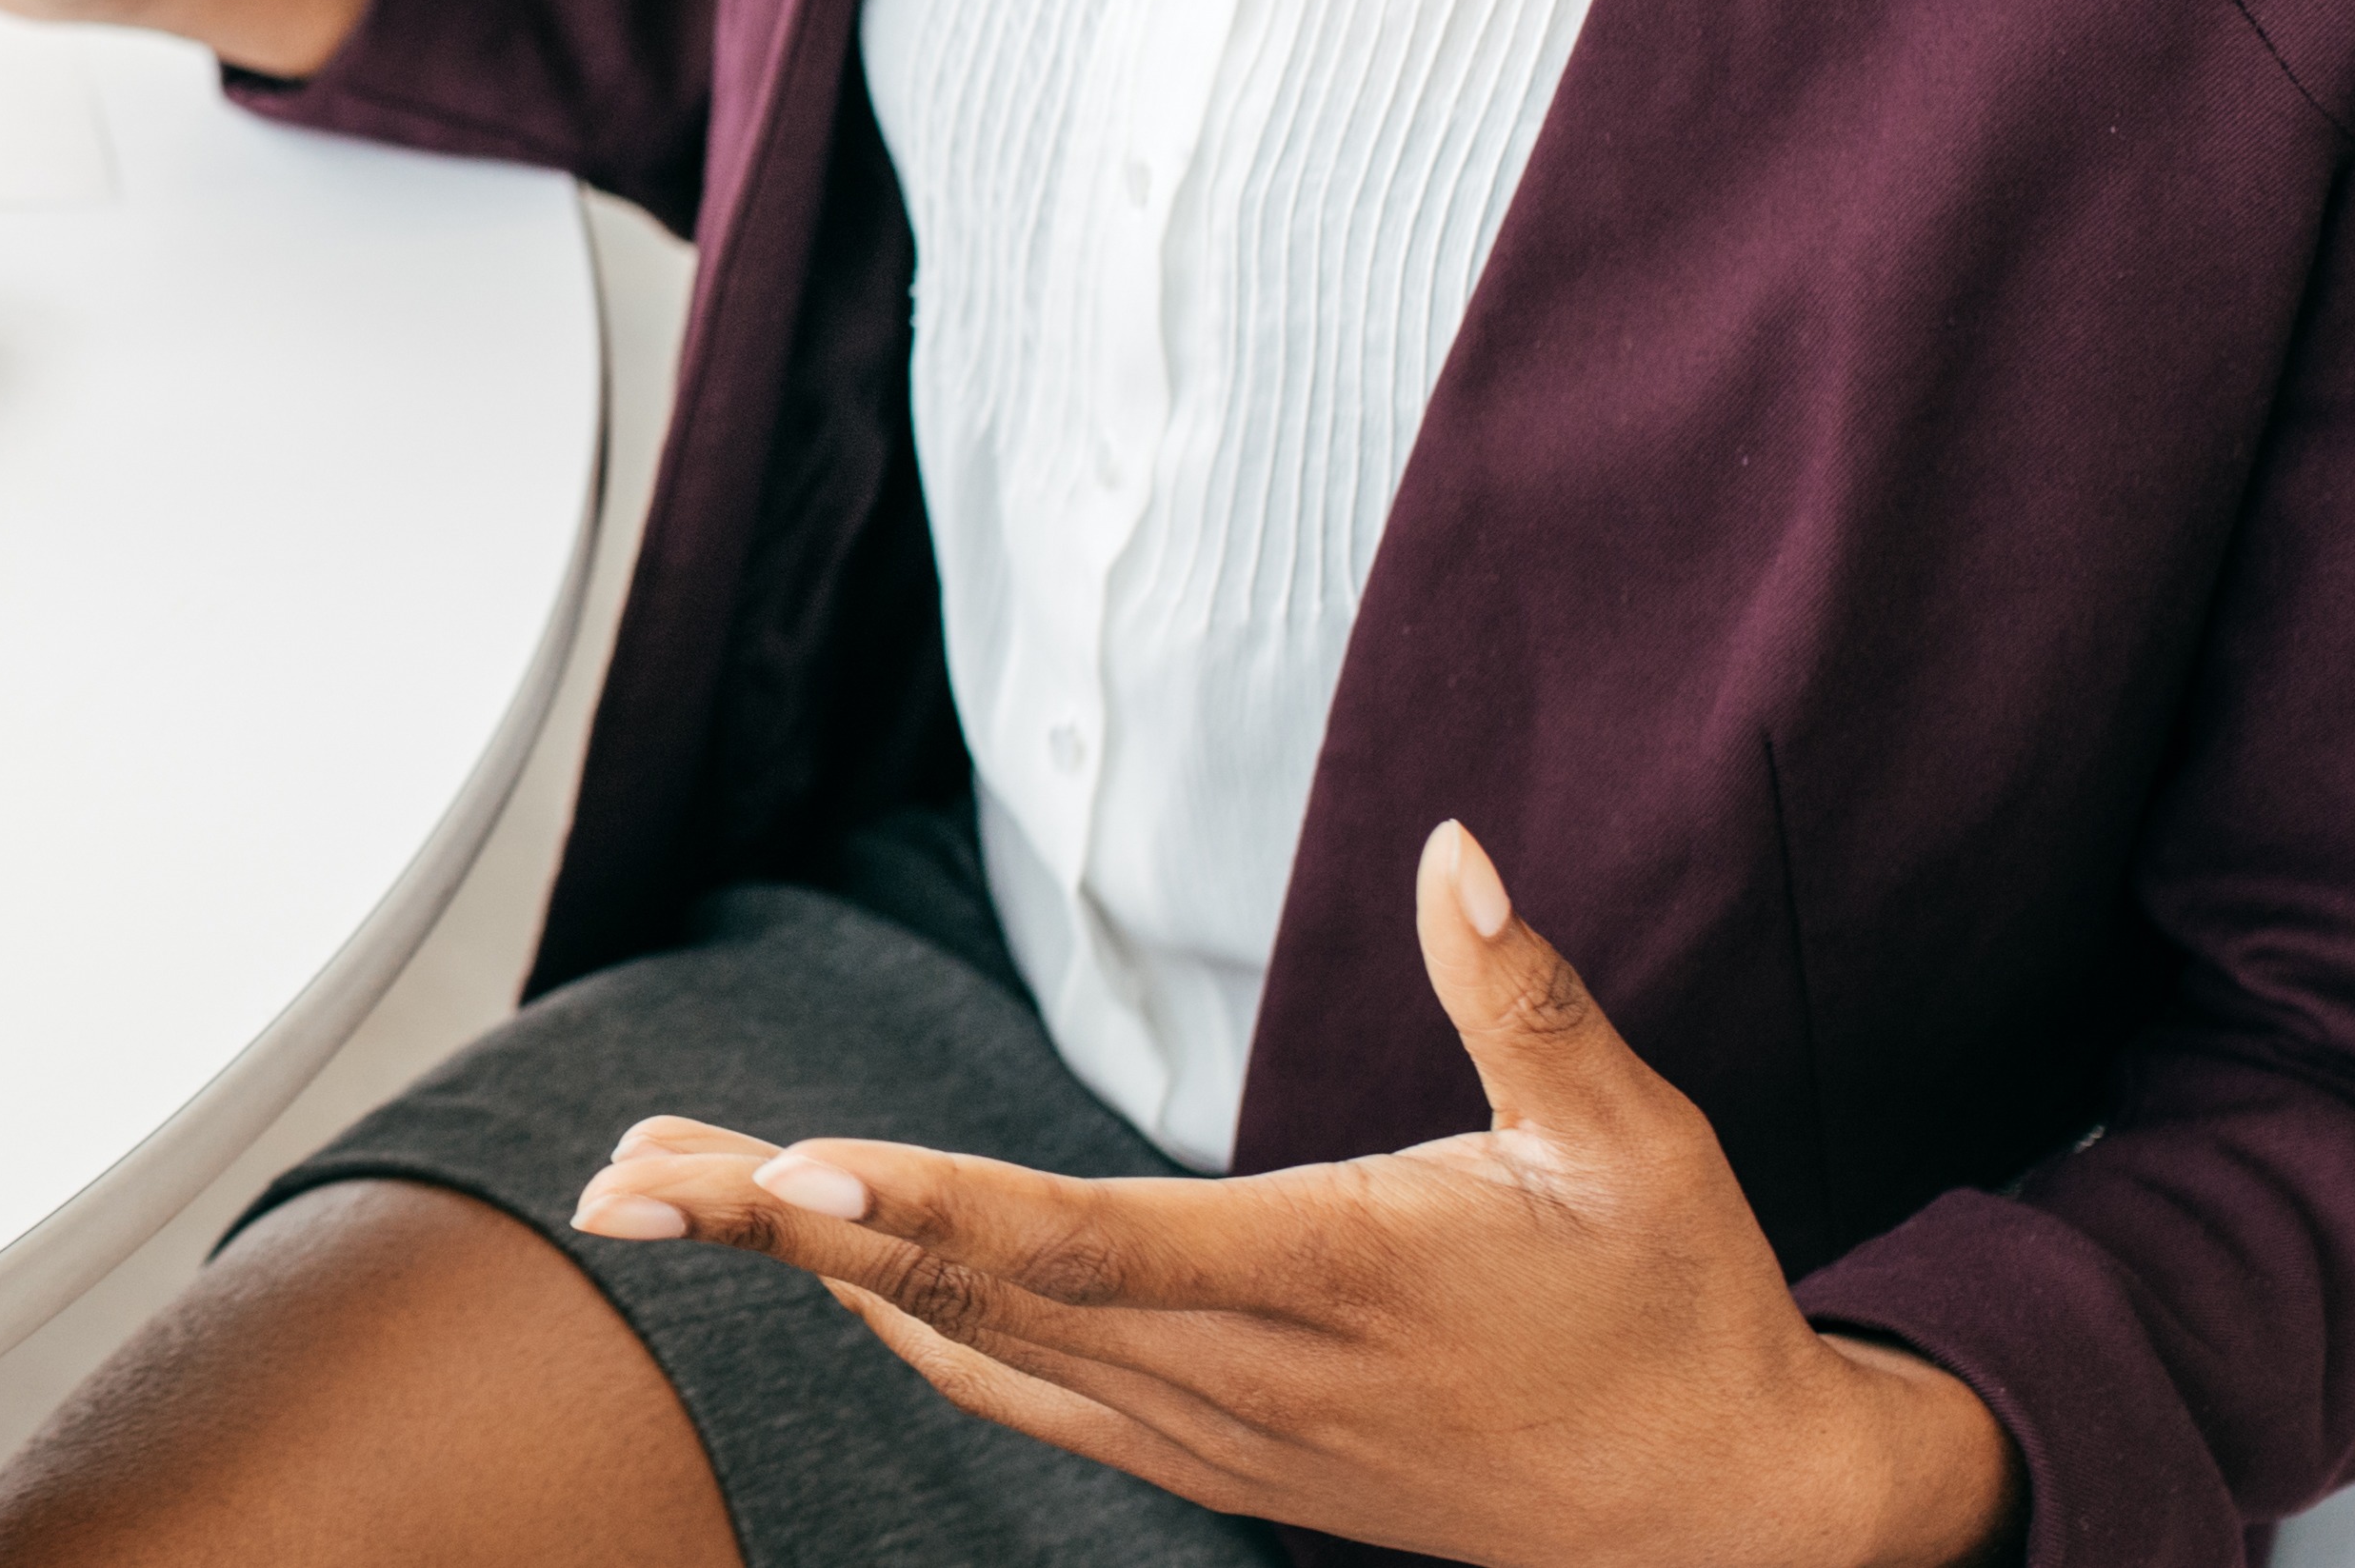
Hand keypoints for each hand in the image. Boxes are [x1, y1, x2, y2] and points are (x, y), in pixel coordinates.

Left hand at [567, 824, 2019, 1567]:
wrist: (1729, 1521)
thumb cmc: (1679, 1308)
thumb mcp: (1632, 1143)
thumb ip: (1523, 1000)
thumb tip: (1453, 852)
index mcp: (1330, 1276)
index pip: (1084, 1243)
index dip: (925, 1211)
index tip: (785, 1175)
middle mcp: (1238, 1372)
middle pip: (971, 1293)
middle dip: (784, 1234)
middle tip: (625, 1177)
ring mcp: (1213, 1429)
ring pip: (968, 1345)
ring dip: (810, 1272)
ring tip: (662, 1193)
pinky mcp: (1213, 1451)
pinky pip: (1017, 1385)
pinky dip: (902, 1320)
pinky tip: (821, 1266)